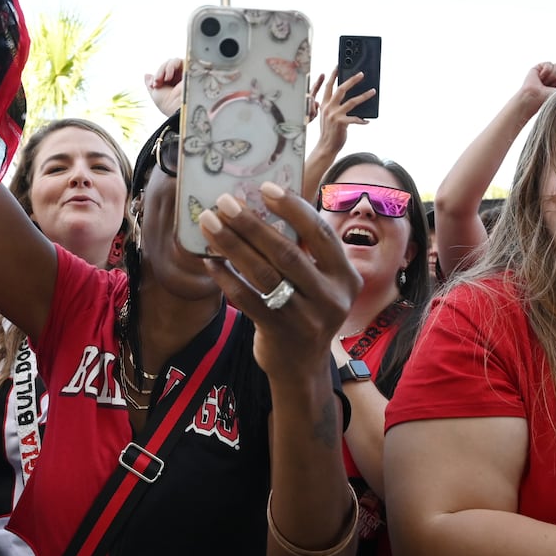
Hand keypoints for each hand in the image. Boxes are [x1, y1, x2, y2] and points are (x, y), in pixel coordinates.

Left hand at [144, 58, 183, 116]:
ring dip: (164, 69)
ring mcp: (185, 74)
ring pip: (172, 62)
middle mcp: (179, 78)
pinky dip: (170, 66)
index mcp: (172, 84)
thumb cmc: (168, 104)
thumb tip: (146, 74)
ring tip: (163, 79)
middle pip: (167, 65)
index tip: (152, 85)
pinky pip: (178, 61)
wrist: (178, 107)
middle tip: (156, 82)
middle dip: (159, 73)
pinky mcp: (190, 70)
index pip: (163, 72)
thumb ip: (151, 83)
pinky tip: (168, 76)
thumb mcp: (155, 93)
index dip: (157, 76)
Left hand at [197, 183, 360, 383]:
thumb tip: (267, 204)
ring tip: (209, 223)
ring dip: (232, 245)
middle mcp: (331, 297)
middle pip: (287, 252)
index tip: (266, 187)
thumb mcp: (322, 283)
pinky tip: (209, 260)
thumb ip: (307, 251)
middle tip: (225, 202)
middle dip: (252, 224)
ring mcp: (305, 318)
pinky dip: (226, 276)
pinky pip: (247, 298)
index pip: (320, 233)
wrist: (301, 368)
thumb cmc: (307, 311)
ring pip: (263, 273)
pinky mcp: (279, 333)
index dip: (293, 208)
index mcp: (346, 277)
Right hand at [310, 69, 373, 157]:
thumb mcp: (327, 116)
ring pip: (352, 101)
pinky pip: (355, 118)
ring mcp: (334, 115)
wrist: (325, 146)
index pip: (328, 86)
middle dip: (352, 80)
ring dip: (364, 96)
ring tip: (372, 91)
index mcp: (324, 104)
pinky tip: (367, 121)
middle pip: (341, 89)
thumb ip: (333, 106)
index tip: (338, 66)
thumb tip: (347, 98)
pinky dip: (362, 120)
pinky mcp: (341, 123)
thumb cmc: (329, 132)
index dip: (333, 75)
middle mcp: (328, 108)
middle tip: (361, 74)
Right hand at [520, 62, 555, 107]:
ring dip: (552, 76)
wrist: (534, 97)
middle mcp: (555, 76)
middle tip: (550, 86)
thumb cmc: (547, 97)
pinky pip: (549, 64)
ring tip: (545, 83)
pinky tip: (540, 78)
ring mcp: (548, 71)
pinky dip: (546, 72)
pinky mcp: (540, 67)